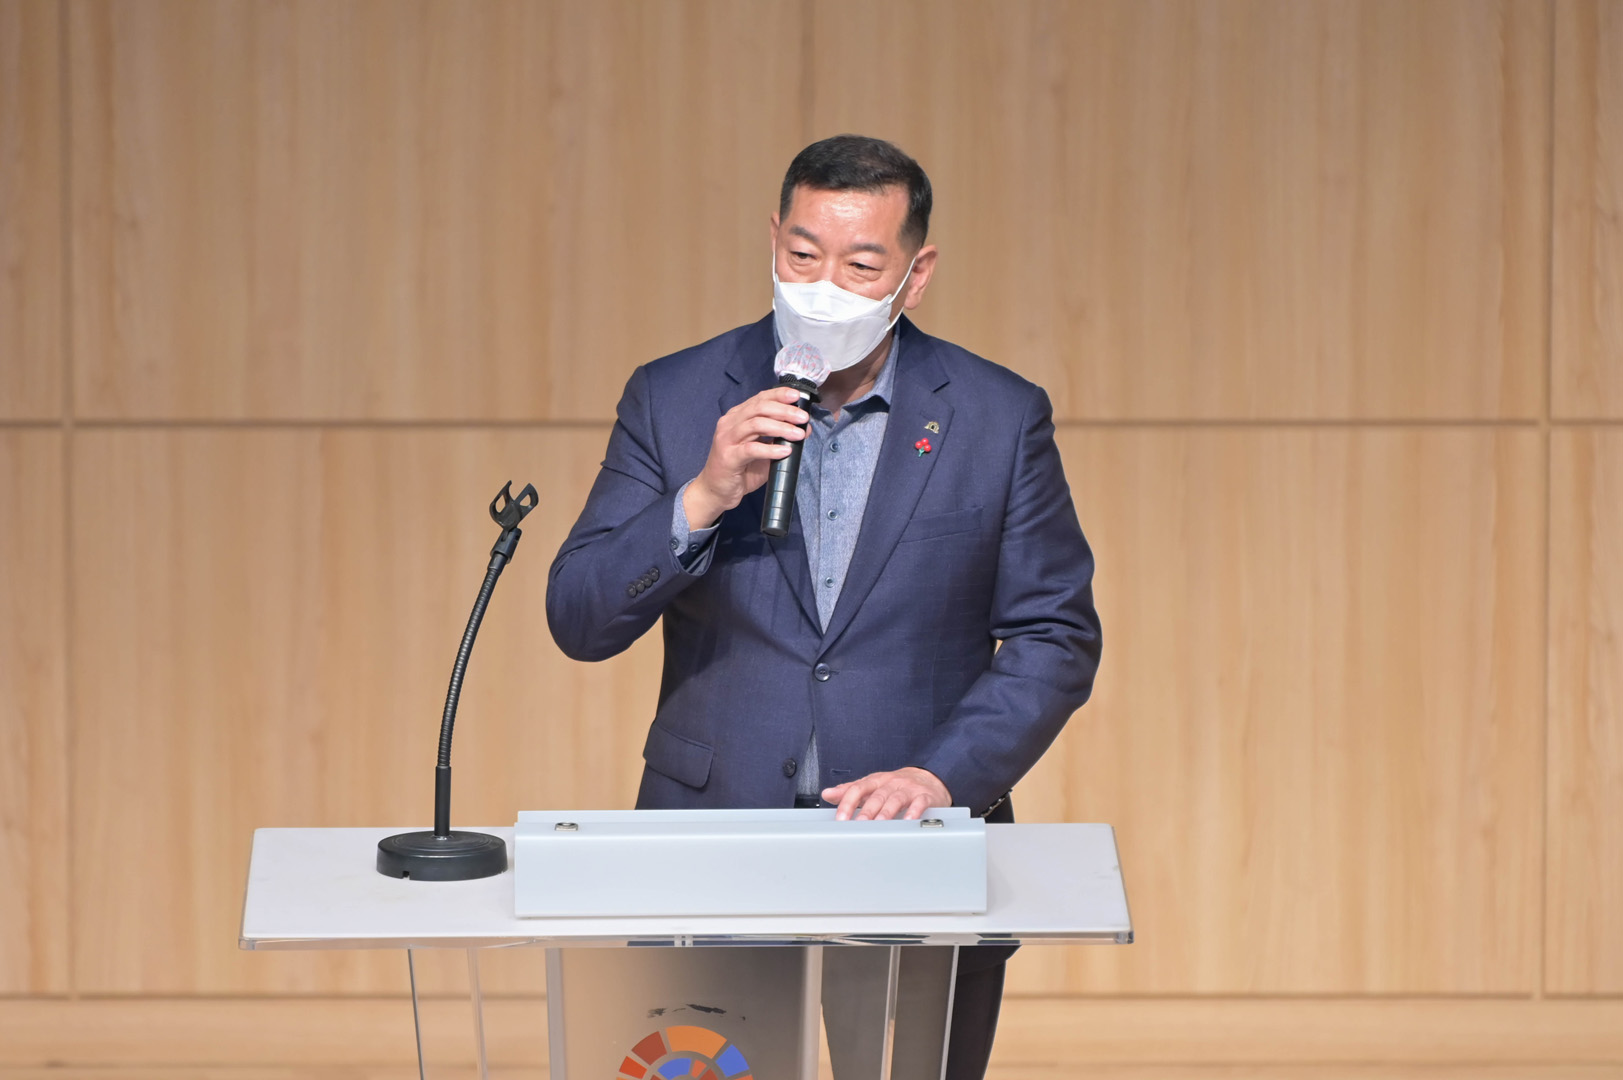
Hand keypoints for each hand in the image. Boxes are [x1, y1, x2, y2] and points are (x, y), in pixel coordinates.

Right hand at [683, 387, 808, 527]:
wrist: (717, 491)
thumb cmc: (740, 469)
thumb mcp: (764, 450)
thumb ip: (781, 438)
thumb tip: (805, 429)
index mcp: (737, 417)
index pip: (759, 399)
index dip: (779, 395)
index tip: (797, 396)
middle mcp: (730, 424)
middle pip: (759, 408)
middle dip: (784, 410)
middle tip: (803, 418)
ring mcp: (727, 439)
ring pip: (756, 424)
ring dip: (780, 427)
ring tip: (798, 434)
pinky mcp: (728, 457)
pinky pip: (751, 449)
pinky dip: (770, 449)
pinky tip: (784, 451)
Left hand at [823, 767, 951, 820]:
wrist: (929, 778)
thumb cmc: (896, 785)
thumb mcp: (872, 785)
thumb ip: (850, 791)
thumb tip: (827, 794)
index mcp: (876, 780)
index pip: (858, 789)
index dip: (848, 803)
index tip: (840, 819)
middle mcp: (891, 783)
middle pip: (876, 796)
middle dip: (865, 811)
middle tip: (856, 825)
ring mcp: (908, 789)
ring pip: (895, 800)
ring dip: (886, 813)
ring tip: (878, 825)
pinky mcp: (925, 796)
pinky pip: (919, 803)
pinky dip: (913, 811)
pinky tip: (908, 821)